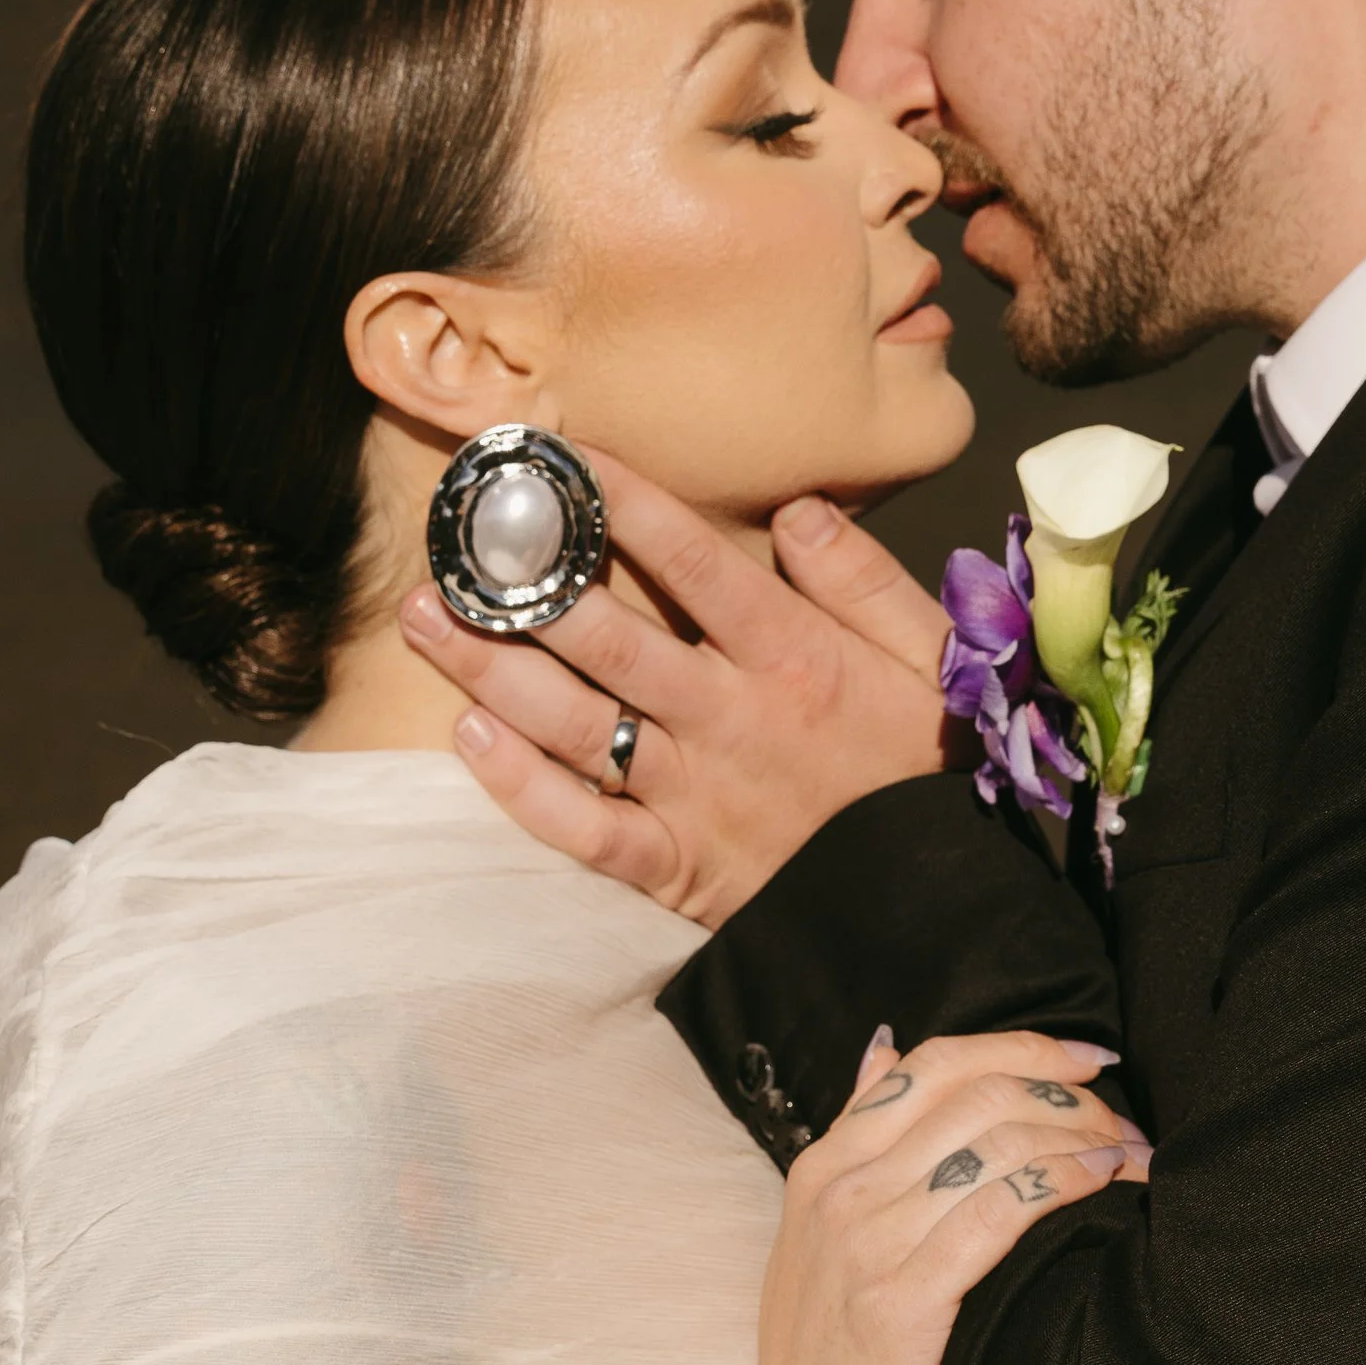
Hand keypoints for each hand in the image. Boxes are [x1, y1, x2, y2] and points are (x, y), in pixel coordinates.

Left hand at [400, 449, 959, 924]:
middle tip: (456, 538)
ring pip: (576, 725)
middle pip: (608, 639)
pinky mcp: (676, 869)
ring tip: (427, 620)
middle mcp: (731, 720)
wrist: (938, 909)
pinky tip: (468, 737)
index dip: (625, 502)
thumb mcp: (932, 660)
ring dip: (493, 670)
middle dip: (525, 584)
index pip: (696, 562)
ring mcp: (695, 797)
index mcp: (795, 659)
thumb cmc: (931, 771)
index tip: (563, 455)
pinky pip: (583, 828)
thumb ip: (863, 580)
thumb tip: (795, 509)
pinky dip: (520, 787)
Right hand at [690, 1027, 1147, 1364]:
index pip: (933, 1064)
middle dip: (1067, 1096)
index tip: (1088, 1059)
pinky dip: (1065, 1184)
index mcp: (823, 1166)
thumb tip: (885, 1047)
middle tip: (1124, 1123)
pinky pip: (1001, 1213)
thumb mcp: (823, 1241)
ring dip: (1082, 1138)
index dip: (1021, 1046)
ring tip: (1132, 1157)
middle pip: (976, 1095)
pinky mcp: (902, 1305)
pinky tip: (1108, 1186)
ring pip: (995, 1145)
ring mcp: (865, 1246)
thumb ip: (861, 1144)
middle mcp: (839, 1193)